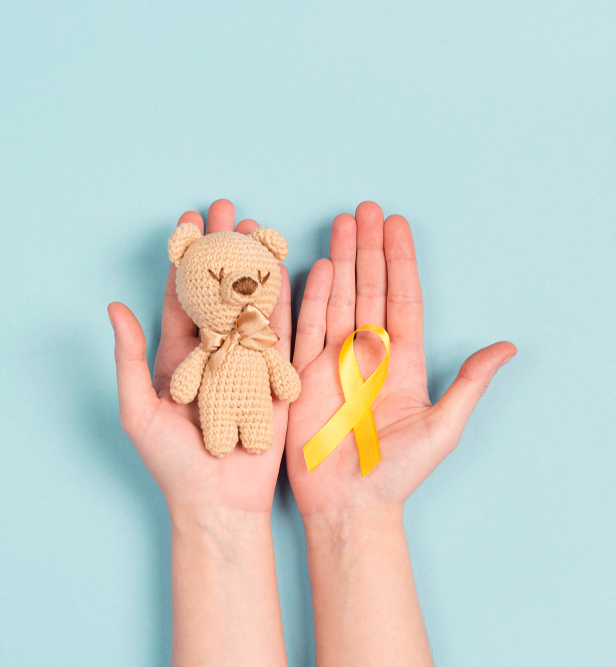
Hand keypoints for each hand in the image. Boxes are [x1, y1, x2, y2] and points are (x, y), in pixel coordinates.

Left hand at [109, 200, 292, 665]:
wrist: (218, 502)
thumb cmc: (172, 463)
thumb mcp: (139, 411)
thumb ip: (129, 359)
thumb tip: (114, 307)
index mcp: (176, 356)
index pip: (178, 295)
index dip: (182, 258)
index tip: (188, 220)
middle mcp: (210, 352)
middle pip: (216, 287)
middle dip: (221, 246)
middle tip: (226, 206)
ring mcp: (243, 362)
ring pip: (250, 302)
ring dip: (253, 263)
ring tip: (258, 226)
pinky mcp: (272, 377)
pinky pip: (280, 332)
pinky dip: (284, 298)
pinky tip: (287, 267)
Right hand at [285, 201, 516, 521]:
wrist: (348, 505)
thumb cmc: (395, 474)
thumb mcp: (441, 428)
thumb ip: (468, 384)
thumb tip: (506, 347)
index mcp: (401, 363)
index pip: (402, 300)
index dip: (400, 262)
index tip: (396, 225)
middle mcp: (366, 355)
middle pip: (368, 289)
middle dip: (367, 248)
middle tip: (364, 209)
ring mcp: (332, 362)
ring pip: (338, 299)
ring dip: (341, 260)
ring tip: (341, 225)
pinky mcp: (302, 375)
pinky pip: (307, 328)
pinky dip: (313, 297)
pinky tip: (319, 268)